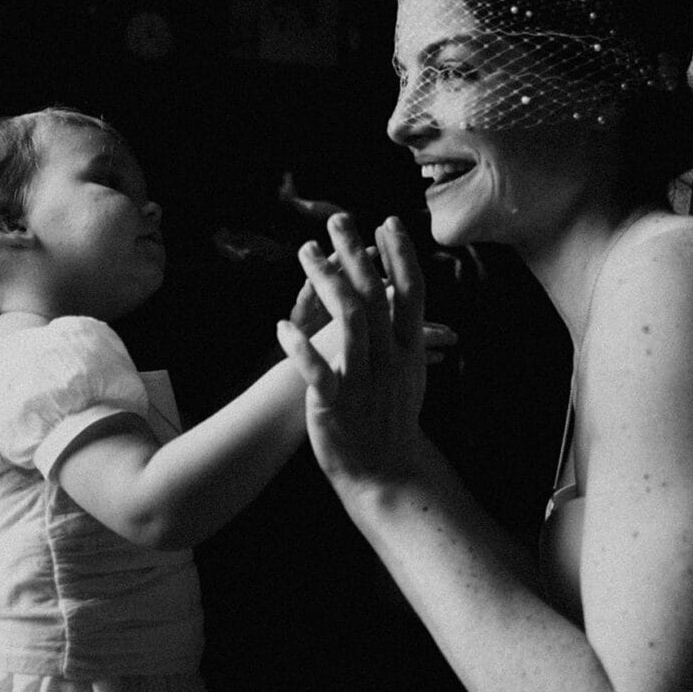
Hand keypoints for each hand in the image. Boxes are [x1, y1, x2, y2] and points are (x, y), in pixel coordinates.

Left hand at [277, 214, 428, 484]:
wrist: (385, 472)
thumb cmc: (391, 419)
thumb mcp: (409, 374)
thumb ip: (407, 335)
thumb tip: (400, 296)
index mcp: (408, 351)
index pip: (411, 292)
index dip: (401, 256)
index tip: (388, 222)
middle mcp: (390, 360)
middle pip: (376, 295)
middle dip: (356, 254)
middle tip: (338, 220)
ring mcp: (363, 380)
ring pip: (350, 321)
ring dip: (327, 282)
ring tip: (305, 252)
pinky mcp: (336, 402)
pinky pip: (317, 370)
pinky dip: (299, 347)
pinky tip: (281, 327)